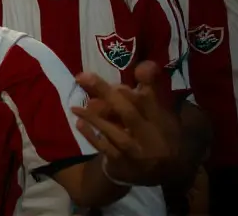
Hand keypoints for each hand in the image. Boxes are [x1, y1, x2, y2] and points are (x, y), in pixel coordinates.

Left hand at [71, 61, 178, 185]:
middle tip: (82, 76)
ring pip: (114, 132)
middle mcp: (151, 137)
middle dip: (106, 93)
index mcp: (162, 122)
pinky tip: (79, 124)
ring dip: (94, 117)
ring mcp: (136, 152)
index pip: (151, 100)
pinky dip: (91, 136)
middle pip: (128, 113)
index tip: (136, 68)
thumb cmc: (155, 136)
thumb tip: (145, 65)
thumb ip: (150, 91)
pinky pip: (104, 148)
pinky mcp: (122, 164)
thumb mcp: (159, 114)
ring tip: (75, 106)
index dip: (145, 83)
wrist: (160, 173)